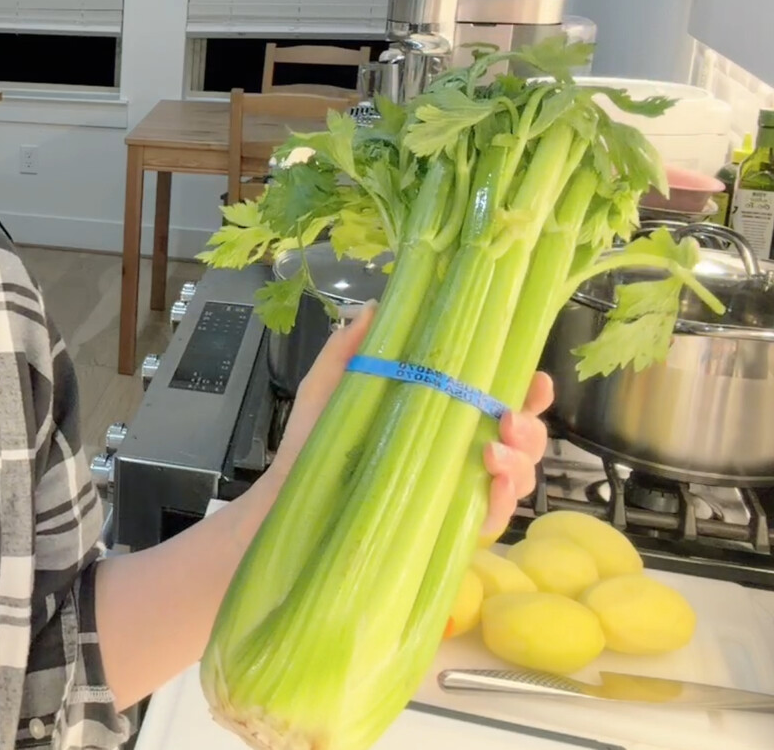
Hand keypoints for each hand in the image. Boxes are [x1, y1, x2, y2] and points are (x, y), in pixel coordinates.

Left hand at [267, 303, 552, 540]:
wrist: (294, 495)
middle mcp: (462, 448)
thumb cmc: (315, 439)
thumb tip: (373, 308)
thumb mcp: (328, 387)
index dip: (527, 390)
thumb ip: (349, 349)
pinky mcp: (453, 522)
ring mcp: (462, 487)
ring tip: (491, 452)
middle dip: (530, 426)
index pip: (498, 397)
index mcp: (443, 411)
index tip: (535, 378)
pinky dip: (503, 500)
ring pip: (519, 473)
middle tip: (508, 419)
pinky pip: (496, 515)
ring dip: (519, 461)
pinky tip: (491, 485)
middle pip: (523, 437)